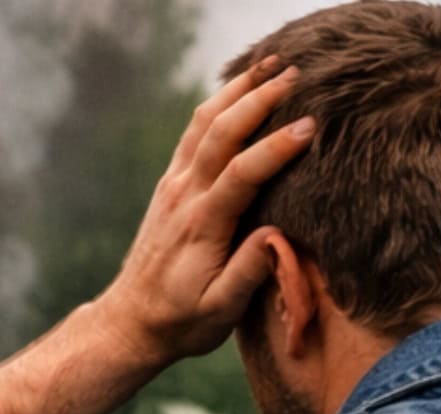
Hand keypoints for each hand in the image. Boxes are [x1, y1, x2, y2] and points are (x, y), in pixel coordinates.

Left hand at [94, 58, 317, 364]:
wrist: (131, 322)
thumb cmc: (181, 322)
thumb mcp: (218, 312)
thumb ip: (248, 273)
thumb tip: (277, 236)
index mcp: (200, 226)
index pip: (240, 174)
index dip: (275, 148)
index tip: (310, 127)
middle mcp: (183, 197)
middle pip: (219, 134)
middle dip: (257, 99)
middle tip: (297, 75)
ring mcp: (173, 187)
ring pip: (202, 125)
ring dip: (236, 91)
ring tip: (271, 64)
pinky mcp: (170, 186)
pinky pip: (193, 134)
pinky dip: (217, 104)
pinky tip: (239, 89)